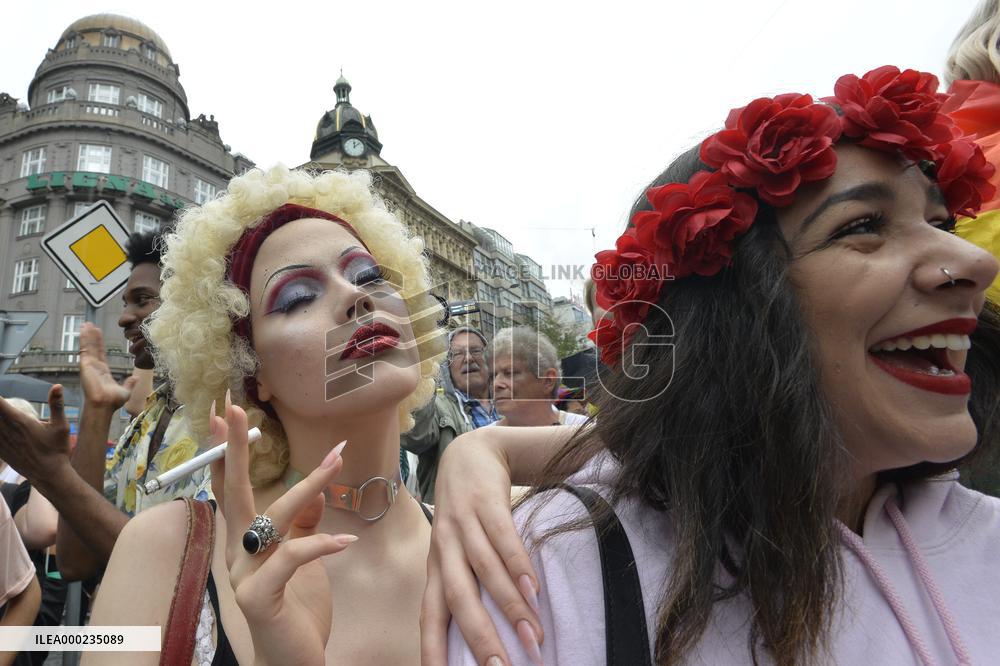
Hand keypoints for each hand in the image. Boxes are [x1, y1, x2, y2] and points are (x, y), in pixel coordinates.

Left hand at [0, 385, 71, 485]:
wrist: (49, 475)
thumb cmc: (57, 449)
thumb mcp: (61, 426)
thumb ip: (57, 405)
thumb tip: (58, 385)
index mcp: (21, 422)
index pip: (0, 404)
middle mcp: (8, 431)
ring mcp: (2, 442)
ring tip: (0, 416)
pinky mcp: (1, 452)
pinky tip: (0, 430)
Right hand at [79, 323, 135, 409]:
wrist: (104, 405)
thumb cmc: (113, 401)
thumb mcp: (125, 391)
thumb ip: (130, 383)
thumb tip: (135, 378)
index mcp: (103, 372)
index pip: (101, 354)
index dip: (99, 344)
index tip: (98, 335)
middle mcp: (95, 367)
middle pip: (94, 348)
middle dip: (92, 336)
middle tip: (90, 325)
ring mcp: (89, 365)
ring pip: (88, 346)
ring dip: (87, 335)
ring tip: (86, 324)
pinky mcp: (85, 364)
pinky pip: (84, 348)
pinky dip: (84, 338)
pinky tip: (84, 329)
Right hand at [215, 393, 354, 665]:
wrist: (293, 662)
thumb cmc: (296, 610)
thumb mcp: (303, 560)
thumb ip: (304, 526)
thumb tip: (317, 492)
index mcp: (245, 542)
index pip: (232, 489)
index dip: (228, 452)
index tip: (224, 413)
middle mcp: (237, 554)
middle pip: (233, 493)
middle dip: (233, 449)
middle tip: (232, 408)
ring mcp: (244, 576)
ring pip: (272, 519)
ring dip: (307, 487)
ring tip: (335, 462)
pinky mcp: (260, 597)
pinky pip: (291, 557)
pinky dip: (321, 544)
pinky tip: (346, 541)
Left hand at [421, 429, 542, 665]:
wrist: (470, 452)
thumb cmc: (466, 514)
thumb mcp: (457, 549)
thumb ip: (467, 584)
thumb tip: (487, 632)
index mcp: (436, 567)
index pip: (431, 616)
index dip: (434, 649)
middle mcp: (444, 549)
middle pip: (458, 600)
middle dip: (479, 639)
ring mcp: (463, 524)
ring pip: (484, 572)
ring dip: (509, 606)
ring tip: (532, 638)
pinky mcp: (485, 503)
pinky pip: (502, 538)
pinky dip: (517, 564)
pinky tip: (534, 589)